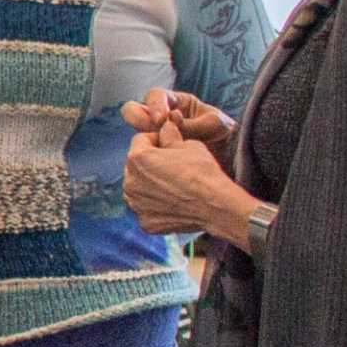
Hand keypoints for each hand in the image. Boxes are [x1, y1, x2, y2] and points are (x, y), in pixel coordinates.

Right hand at [121, 88, 234, 148]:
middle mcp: (159, 116)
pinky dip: (148, 155)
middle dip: (140, 119)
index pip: (155, 96)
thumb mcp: (215, 124)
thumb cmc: (224, 135)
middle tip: (154, 131)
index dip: (155, 106)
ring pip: (135, 132)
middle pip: (133, 111)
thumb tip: (171, 121)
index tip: (161, 120)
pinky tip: (163, 161)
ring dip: (144, 138)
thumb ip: (192, 123)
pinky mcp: (153, 152)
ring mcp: (154, 134)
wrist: (230, 157)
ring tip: (160, 147)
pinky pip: (141, 152)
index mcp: (174, 102)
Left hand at [124, 122, 262, 245]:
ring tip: (176, 186)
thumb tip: (164, 125)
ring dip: (151, 185)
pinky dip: (157, 206)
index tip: (171, 146)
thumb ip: (169, 134)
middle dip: (151, 164)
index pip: (140, 140)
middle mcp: (129, 182)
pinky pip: (147, 209)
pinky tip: (176, 203)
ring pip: (139, 188)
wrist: (217, 206)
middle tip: (175, 168)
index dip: (157, 140)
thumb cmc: (203, 172)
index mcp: (137, 158)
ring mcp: (136, 204)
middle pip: (136, 166)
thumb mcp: (189, 144)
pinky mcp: (145, 222)